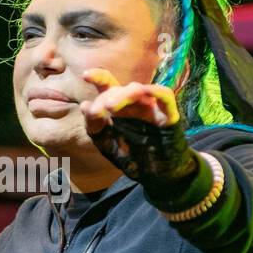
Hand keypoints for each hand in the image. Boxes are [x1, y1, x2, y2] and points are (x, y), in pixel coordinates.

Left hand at [79, 69, 197, 199]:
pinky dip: (157, 91)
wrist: (155, 176)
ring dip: (123, 95)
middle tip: (96, 112)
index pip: (109, 85)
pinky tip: (146, 91)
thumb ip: (94, 127)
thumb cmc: (131, 157)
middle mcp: (134, 104)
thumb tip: (85, 105)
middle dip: (105, 98)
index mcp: (119, 107)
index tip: (85, 76)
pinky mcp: (168, 116)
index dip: (98, 77)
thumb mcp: (106, 143)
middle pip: (119, 88)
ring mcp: (151, 108)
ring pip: (138, 90)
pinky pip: (165, 97)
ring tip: (110, 107)